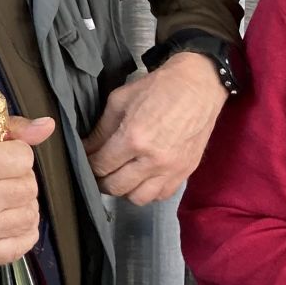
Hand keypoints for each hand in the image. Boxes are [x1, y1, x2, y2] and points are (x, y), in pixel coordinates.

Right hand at [0, 114, 55, 264]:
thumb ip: (11, 126)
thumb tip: (47, 126)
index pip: (24, 158)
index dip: (16, 154)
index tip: (1, 157)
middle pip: (29, 188)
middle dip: (20, 179)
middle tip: (2, 179)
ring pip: (29, 215)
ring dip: (22, 205)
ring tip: (4, 199)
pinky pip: (23, 243)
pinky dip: (22, 231)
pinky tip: (7, 220)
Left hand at [83, 52, 226, 204]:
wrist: (198, 86)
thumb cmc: (158, 87)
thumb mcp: (119, 100)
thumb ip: (101, 129)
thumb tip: (87, 148)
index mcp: (133, 138)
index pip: (101, 166)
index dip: (89, 164)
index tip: (87, 159)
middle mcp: (152, 160)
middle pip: (116, 187)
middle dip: (102, 179)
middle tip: (101, 169)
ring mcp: (171, 169)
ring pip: (138, 198)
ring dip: (125, 189)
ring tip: (123, 174)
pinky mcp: (185, 172)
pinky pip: (161, 195)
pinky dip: (149, 190)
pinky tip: (144, 176)